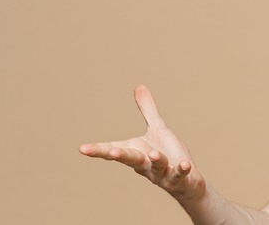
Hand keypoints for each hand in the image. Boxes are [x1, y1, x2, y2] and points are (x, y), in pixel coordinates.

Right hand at [79, 85, 205, 203]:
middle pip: (132, 159)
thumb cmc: (168, 154)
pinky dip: (181, 170)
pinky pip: (180, 175)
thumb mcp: (158, 129)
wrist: (186, 181)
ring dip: (156, 160)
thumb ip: (148, 110)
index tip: (82, 148)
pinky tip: (185, 164)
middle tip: (112, 152)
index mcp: (137, 152)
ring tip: (154, 153)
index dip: (98, 150)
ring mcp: (162, 173)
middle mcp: (146, 165)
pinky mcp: (179, 179)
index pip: (115, 150)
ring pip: (157, 167)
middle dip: (122, 155)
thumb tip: (139, 86)